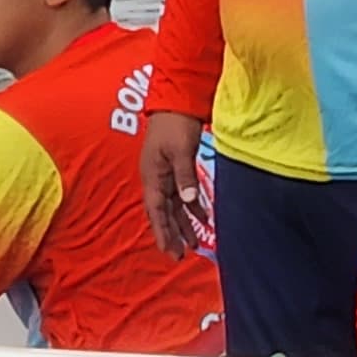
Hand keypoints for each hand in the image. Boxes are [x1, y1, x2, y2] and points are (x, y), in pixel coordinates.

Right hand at [138, 111, 211, 257]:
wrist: (175, 101)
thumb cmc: (175, 124)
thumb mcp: (181, 150)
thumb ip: (185, 176)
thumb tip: (189, 202)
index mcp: (153, 176)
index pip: (157, 211)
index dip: (163, 233)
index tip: (171, 252)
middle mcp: (156, 179)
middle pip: (163, 214)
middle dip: (171, 235)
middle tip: (180, 256)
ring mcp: (165, 175)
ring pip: (173, 207)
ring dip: (182, 225)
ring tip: (193, 244)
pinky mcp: (175, 169)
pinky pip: (182, 195)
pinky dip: (192, 208)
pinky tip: (203, 219)